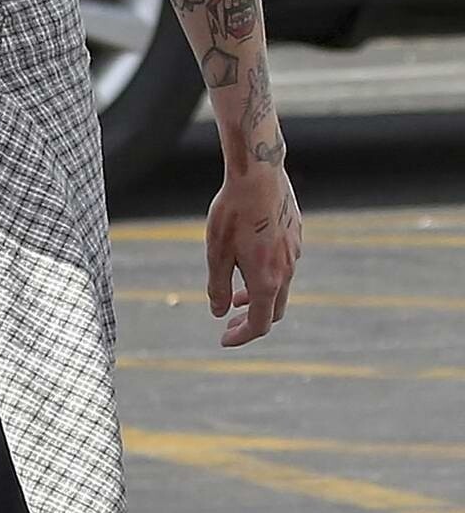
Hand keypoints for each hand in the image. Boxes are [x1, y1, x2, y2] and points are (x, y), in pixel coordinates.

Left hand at [205, 163, 301, 347]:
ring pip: (281, 285)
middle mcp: (287, 270)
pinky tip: (251, 256)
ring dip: (260, 294)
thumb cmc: (232, 212)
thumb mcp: (216, 252)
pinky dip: (268, 272)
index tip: (224, 338)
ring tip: (238, 290)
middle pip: (274, 309)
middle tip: (231, 318)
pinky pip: (284, 263)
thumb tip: (219, 312)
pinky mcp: (296, 233)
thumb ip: (218, 287)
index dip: (241, 336)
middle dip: (252, 319)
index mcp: (267, 280)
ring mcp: (294, 251)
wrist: (258, 173)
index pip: (260, 324)